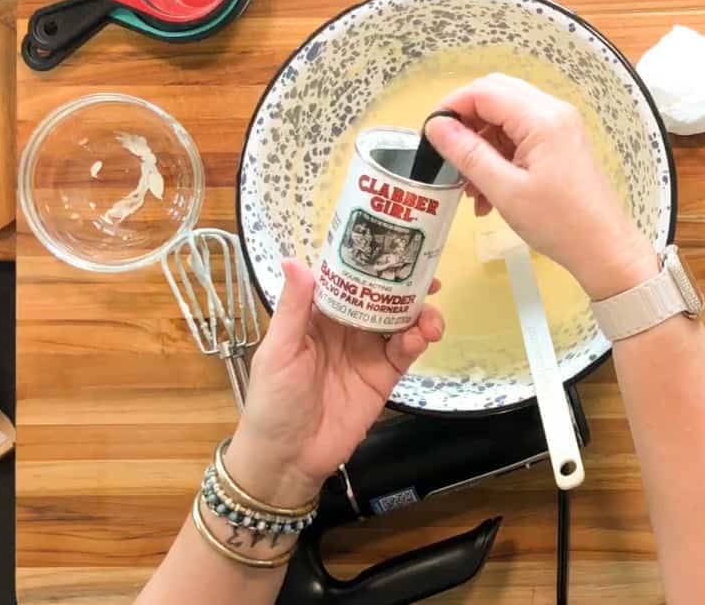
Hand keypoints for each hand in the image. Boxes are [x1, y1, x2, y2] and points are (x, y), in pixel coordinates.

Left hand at [223, 259, 443, 506]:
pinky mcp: (384, 376)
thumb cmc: (272, 401)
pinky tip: (422, 338)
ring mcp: (367, 352)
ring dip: (419, 314)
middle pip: (381, 297)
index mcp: (317, 314)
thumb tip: (295, 259)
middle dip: (406, 285)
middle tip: (431, 276)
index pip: (347, 278)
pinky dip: (418, 341)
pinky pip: (406, 351)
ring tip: (430, 317)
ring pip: (400, 322)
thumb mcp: (278, 351)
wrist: (288, 458)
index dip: (370, 261)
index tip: (395, 245)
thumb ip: (294, 307)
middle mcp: (345, 327)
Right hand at [425, 73, 657, 299]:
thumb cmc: (558, 223)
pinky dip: (499, 157)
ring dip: (481, 145)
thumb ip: (468, 153)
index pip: (484, 91)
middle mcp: (553, 112)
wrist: (604, 248)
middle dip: (466, 123)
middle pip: (496, 96)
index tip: (430, 135)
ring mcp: (560, 127)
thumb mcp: (505, 190)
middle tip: (447, 156)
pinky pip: (520, 137)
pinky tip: (487, 193)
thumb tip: (436, 126)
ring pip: (506, 118)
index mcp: (542, 118)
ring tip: (468, 187)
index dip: (452, 107)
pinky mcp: (561, 145)